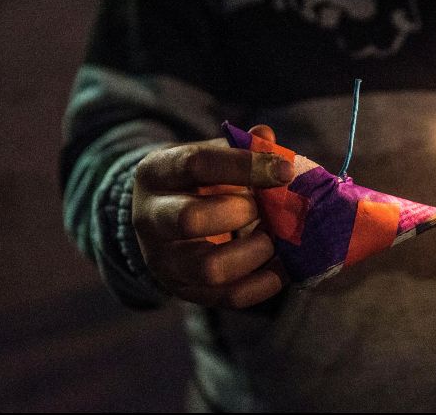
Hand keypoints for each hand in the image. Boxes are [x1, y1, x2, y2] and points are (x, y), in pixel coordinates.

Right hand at [132, 125, 293, 307]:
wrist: (166, 221)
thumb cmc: (199, 182)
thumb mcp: (213, 156)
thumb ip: (243, 147)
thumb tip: (268, 137)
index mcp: (156, 173)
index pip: (195, 164)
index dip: (245, 165)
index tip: (285, 170)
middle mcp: (150, 219)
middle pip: (189, 219)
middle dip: (239, 213)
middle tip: (263, 208)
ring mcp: (164, 261)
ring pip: (210, 268)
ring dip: (255, 252)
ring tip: (274, 237)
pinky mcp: (185, 291)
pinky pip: (230, 296)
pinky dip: (266, 282)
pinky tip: (284, 264)